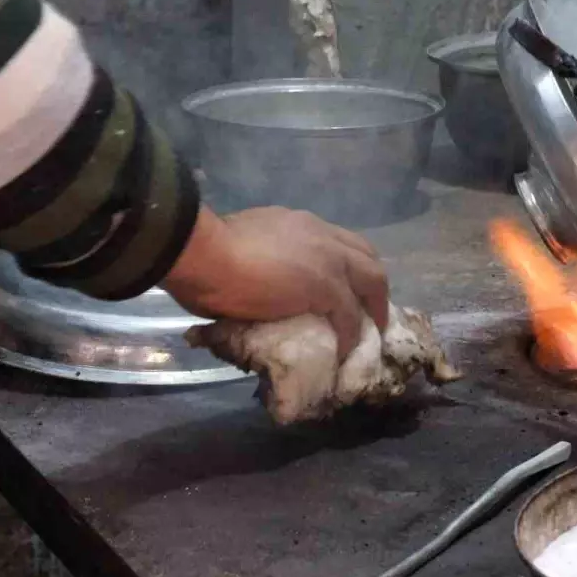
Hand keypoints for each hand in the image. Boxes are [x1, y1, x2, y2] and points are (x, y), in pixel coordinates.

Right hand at [163, 205, 388, 358]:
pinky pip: (349, 314)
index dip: (349, 264)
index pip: (338, 240)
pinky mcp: (326, 285)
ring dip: (373, 308)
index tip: (348, 285)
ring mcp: (327, 258)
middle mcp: (320, 235)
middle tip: (369, 311)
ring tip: (369, 334)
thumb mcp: (242, 248)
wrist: (203, 254)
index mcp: (298, 224)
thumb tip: (251, 281)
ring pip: (371, 280)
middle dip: (373, 284)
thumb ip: (257, 259)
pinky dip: (350, 334)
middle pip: (366, 256)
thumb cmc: (207, 254)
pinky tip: (346, 352)